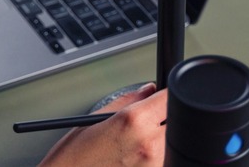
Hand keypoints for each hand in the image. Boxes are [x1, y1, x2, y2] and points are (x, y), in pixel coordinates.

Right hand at [37, 83, 166, 166]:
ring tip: (134, 145)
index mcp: (134, 120)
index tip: (164, 96)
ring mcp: (154, 165)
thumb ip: (129, 100)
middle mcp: (149, 144)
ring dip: (160, 140)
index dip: (166, 95)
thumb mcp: (96, 118)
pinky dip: (155, 157)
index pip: (169, 97)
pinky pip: (164, 161)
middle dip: (163, 118)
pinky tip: (133, 159)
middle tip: (145, 124)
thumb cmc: (74, 157)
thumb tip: (149, 90)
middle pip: (174, 121)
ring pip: (171, 144)